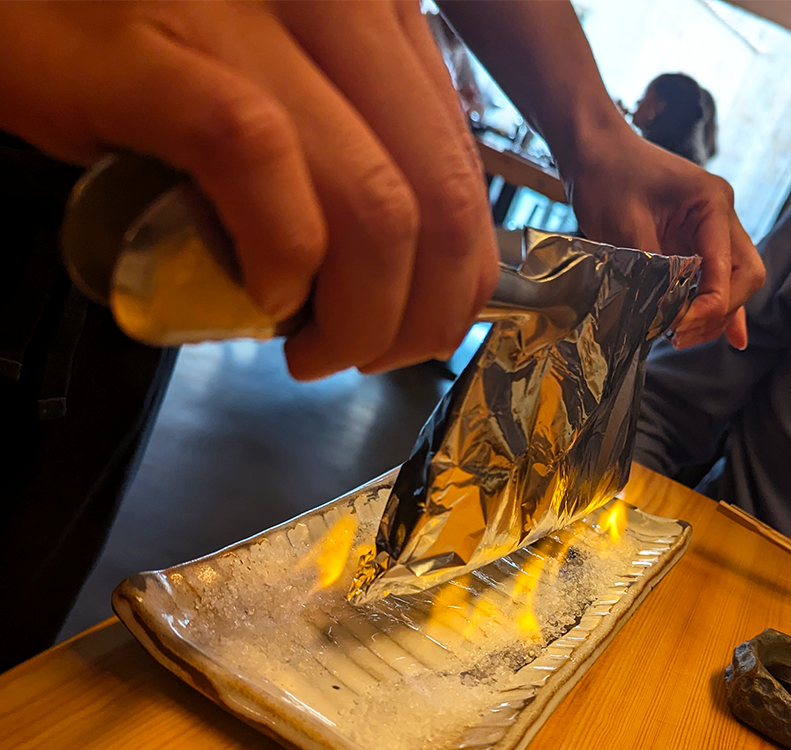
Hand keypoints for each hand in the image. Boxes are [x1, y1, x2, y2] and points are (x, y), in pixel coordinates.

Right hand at [0, 0, 498, 378]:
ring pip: (373, 205)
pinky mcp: (159, 48)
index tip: (423, 327)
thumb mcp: (296, 85)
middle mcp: (339, 3)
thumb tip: (411, 264)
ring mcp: (250, 16)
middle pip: (437, 203)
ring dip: (360, 316)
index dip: (461, 280)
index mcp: (382, 16)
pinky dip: (279, 259)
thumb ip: (362, 146)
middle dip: (420, 319)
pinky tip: (263, 295)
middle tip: (369, 357)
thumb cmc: (165, 42)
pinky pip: (259, 166)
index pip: (464, 175)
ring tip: (315, 351)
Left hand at [566, 126, 764, 349]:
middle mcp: (720, 216)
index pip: (727, 266)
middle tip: (679, 335)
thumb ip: (650, 267)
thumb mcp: (624, 226)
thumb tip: (665, 309)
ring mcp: (709, 227)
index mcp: (711, 204)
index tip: (680, 326)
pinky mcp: (691, 238)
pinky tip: (729, 334)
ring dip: (714, 312)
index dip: (709, 303)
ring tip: (683, 338)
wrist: (593, 149)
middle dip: (718, 311)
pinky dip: (716, 303)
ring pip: (732, 279)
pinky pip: (714, 275)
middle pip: (743, 275)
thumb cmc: (607, 176)